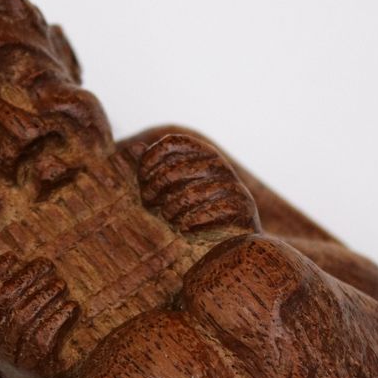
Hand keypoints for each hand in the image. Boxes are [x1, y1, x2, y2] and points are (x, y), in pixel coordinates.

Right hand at [0, 248, 78, 377]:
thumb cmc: (17, 339)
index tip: (13, 256)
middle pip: (5, 294)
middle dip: (28, 275)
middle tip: (46, 264)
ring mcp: (9, 351)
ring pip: (27, 312)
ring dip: (47, 293)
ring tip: (60, 285)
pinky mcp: (34, 362)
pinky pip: (47, 331)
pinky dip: (62, 315)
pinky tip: (72, 307)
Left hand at [138, 132, 259, 236]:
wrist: (234, 234)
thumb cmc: (195, 206)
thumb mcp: (173, 186)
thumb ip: (153, 168)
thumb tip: (134, 149)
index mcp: (200, 151)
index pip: (172, 143)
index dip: (151, 158)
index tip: (141, 178)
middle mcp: (217, 163)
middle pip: (178, 169)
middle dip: (156, 186)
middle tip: (148, 202)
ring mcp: (231, 183)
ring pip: (191, 194)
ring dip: (173, 208)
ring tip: (168, 218)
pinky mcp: (242, 204)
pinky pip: (211, 211)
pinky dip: (193, 221)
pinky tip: (185, 228)